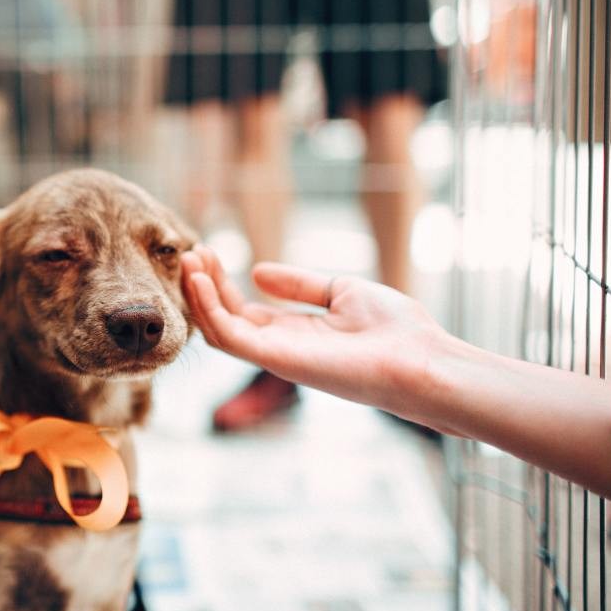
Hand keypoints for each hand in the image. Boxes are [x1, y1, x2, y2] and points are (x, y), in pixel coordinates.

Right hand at [181, 245, 456, 425]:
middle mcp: (280, 347)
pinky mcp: (276, 360)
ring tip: (190, 260)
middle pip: (225, 318)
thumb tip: (257, 272)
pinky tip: (201, 280)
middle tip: (191, 252)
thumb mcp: (342, 291)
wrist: (420, 359)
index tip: (208, 251)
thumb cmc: (394, 329)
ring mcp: (276, 355)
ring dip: (199, 295)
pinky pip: (229, 336)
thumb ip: (299, 285)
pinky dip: (209, 308)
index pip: (242, 311)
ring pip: (218, 329)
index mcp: (295, 333)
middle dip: (204, 285)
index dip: (220, 283)